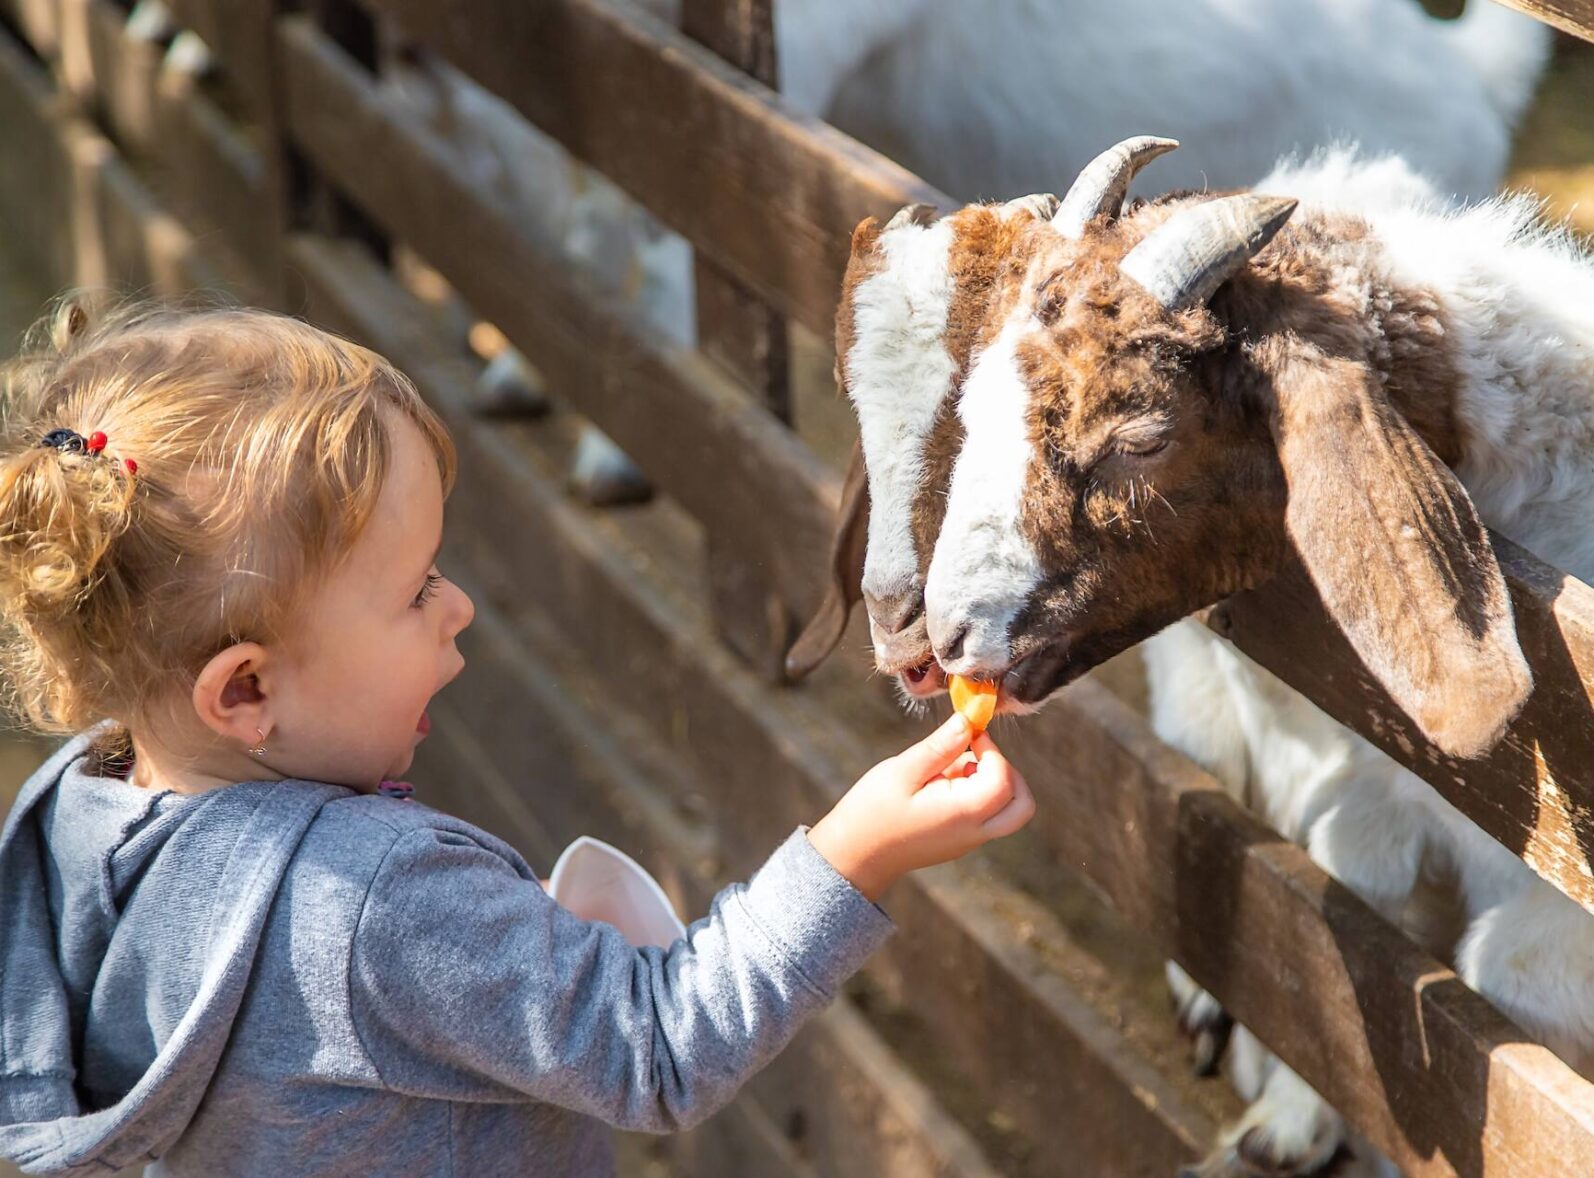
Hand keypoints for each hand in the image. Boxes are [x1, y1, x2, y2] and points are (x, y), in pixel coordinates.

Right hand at [807, 712, 1034, 901]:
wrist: (852, 856)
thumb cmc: (872, 812)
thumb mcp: (903, 771)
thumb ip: (940, 747)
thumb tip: (968, 721)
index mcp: (963, 815)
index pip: (1004, 779)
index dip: (991, 750)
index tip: (968, 733)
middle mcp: (974, 833)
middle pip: (1021, 804)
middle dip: (1008, 771)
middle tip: (976, 754)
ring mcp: (968, 841)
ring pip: (1006, 810)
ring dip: (991, 782)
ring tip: (948, 769)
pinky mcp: (959, 841)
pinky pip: (986, 817)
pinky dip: (976, 795)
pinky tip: (939, 784)